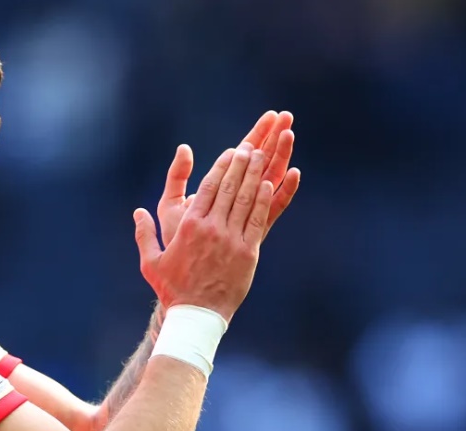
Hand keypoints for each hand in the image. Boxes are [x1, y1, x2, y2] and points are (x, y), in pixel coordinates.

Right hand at [134, 142, 272, 322]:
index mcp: (189, 227)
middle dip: (241, 164)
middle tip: (251, 146)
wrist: (197, 315)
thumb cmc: (172, 289)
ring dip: (255, 176)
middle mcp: (211, 229)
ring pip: (246, 200)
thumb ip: (144, 234)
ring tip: (263, 157)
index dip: (221, 167)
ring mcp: (231, 240)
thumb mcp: (150, 262)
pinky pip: (257, 220)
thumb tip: (137, 212)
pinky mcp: (248, 252)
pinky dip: (263, 201)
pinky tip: (268, 185)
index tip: (230, 152)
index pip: (208, 188)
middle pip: (229, 188)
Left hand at [157, 111, 299, 246]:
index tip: (270, 115)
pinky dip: (285, 191)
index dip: (254, 136)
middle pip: (257, 163)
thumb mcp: (170, 205)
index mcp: (218, 192)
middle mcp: (235, 202)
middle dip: (270, 138)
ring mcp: (246, 217)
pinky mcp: (253, 234)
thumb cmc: (174, 243)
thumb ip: (177, 177)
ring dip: (280, 156)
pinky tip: (294, 173)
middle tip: (286, 115)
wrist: (183, 281)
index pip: (239, 156)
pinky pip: (273, 209)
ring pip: (269, 181)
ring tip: (289, 133)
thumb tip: (184, 148)